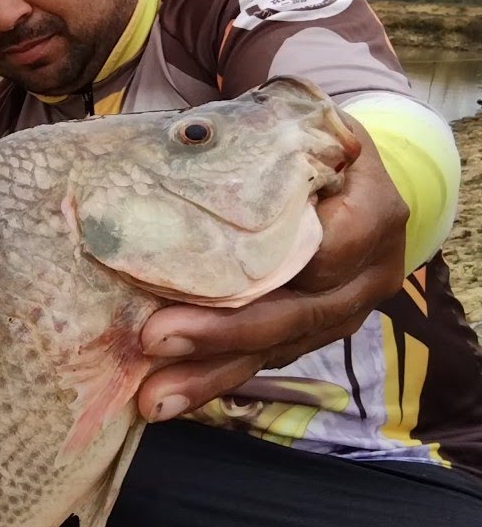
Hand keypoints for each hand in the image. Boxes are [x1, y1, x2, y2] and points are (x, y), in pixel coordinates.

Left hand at [136, 114, 409, 421]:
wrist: (350, 177)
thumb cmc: (309, 145)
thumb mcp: (302, 126)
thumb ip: (263, 138)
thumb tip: (185, 141)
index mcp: (372, 211)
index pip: (324, 250)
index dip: (268, 268)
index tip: (203, 273)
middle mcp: (366, 273)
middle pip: (295, 313)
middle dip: (222, 332)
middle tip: (155, 340)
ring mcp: (341, 311)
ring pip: (276, 349)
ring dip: (211, 377)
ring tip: (154, 399)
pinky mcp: (312, 335)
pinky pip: (264, 361)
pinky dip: (215, 379)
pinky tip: (169, 397)